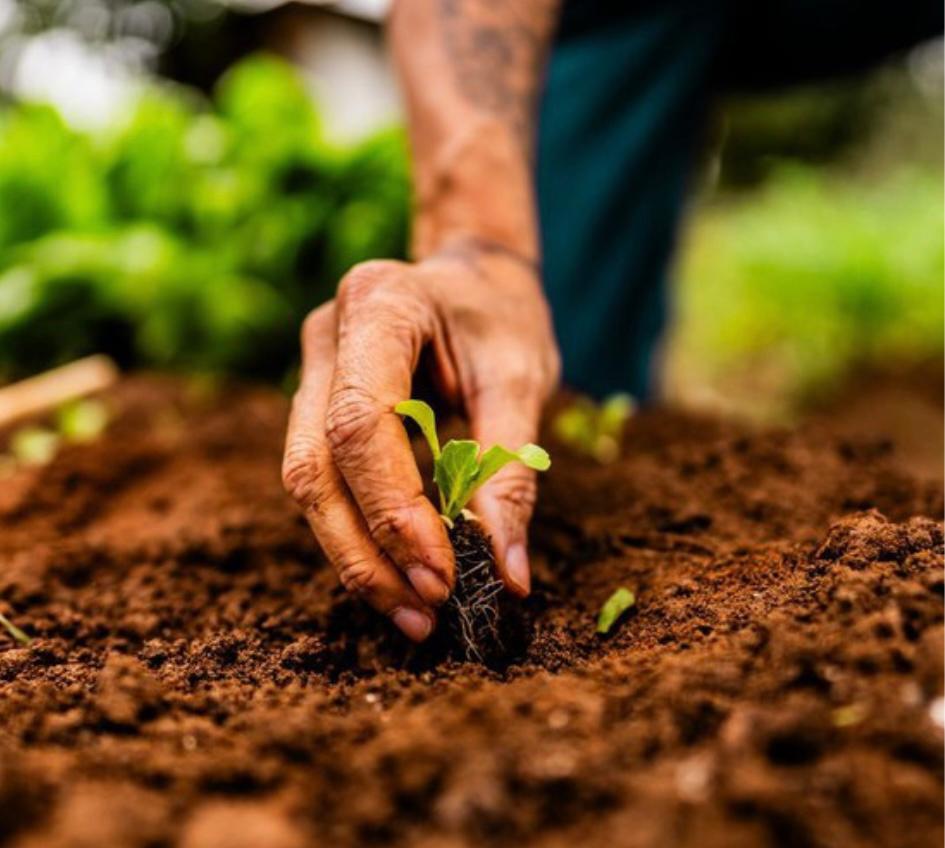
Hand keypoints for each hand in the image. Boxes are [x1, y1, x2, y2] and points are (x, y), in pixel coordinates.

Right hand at [282, 246, 558, 640]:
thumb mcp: (522, 380)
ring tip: (413, 614)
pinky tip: (397, 577)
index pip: (360, 422)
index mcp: (377, 304)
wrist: (473, 278)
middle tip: (425, 614)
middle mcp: (325, 336)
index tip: (444, 576)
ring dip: (355, 557)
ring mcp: (311, 370)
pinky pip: (323, 480)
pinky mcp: (315, 404)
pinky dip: (357, 535)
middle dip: (366, 551)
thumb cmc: (501, 319)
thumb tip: (508, 575)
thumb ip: (509, 472)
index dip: (393, 508)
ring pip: (307, 482)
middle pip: (315, 464)